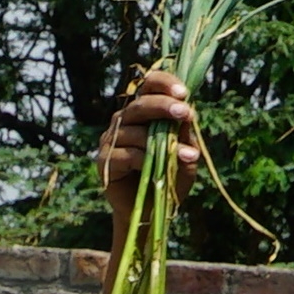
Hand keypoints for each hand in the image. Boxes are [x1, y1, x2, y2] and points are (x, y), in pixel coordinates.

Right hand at [99, 62, 202, 219]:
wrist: (152, 210)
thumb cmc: (169, 178)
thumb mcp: (185, 157)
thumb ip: (187, 137)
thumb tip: (188, 117)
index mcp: (144, 112)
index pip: (149, 86)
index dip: (164, 83)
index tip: (184, 93)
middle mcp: (124, 121)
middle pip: (140, 104)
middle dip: (164, 106)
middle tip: (185, 113)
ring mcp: (111, 139)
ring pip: (133, 130)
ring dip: (160, 140)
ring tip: (184, 155)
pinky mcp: (105, 161)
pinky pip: (126, 154)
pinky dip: (144, 160)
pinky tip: (156, 168)